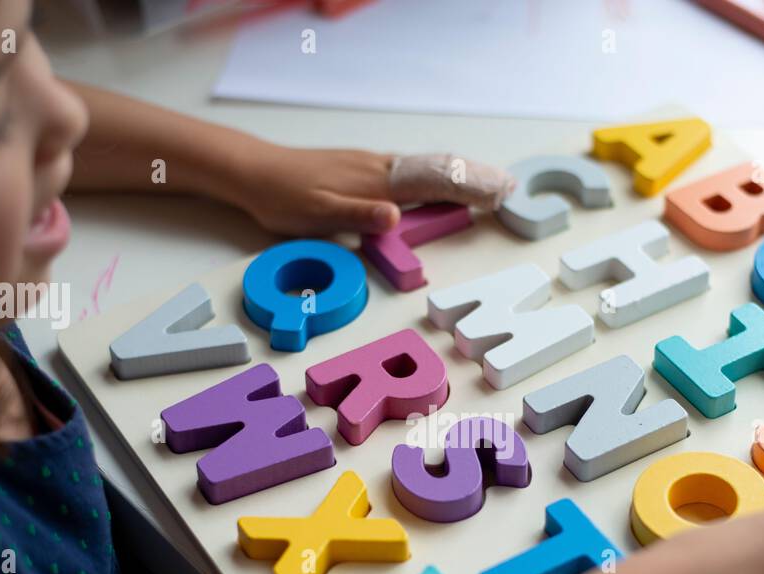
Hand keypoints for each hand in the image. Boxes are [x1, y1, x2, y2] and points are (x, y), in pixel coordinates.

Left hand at [229, 143, 514, 235]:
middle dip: (474, 178)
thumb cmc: (284, 198)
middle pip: (437, 170)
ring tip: (486, 182)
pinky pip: (409, 169)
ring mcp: (371, 165)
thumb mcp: (318, 215)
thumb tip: (394, 217)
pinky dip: (434, 174)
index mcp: (376, 182)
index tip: (498, 195)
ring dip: (457, 175)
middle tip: (507, 187)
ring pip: (425, 167)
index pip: (433, 182)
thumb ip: (358, 216)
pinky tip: (437, 178)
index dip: (467, 189)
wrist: (256, 172)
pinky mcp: (361, 168)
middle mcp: (380, 169)